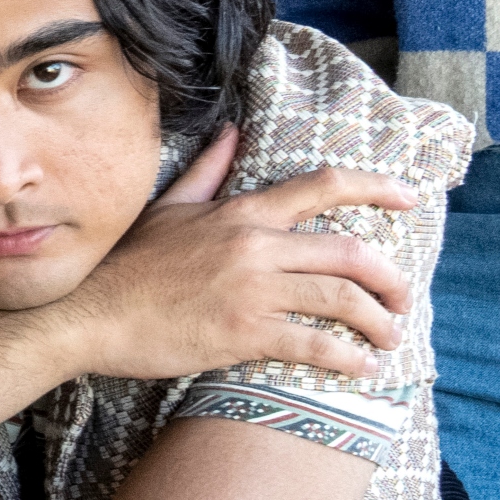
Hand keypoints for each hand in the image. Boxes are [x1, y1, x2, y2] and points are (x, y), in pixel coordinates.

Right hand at [46, 127, 416, 382]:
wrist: (90, 315)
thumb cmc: (127, 266)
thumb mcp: (169, 207)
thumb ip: (208, 170)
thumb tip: (234, 131)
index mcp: (242, 213)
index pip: (323, 187)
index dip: (376, 189)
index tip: (409, 199)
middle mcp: (256, 245)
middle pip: (351, 253)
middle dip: (390, 278)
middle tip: (403, 298)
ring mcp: (253, 290)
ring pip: (342, 300)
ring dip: (379, 322)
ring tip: (389, 337)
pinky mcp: (245, 333)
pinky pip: (315, 345)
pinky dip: (349, 359)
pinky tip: (362, 368)